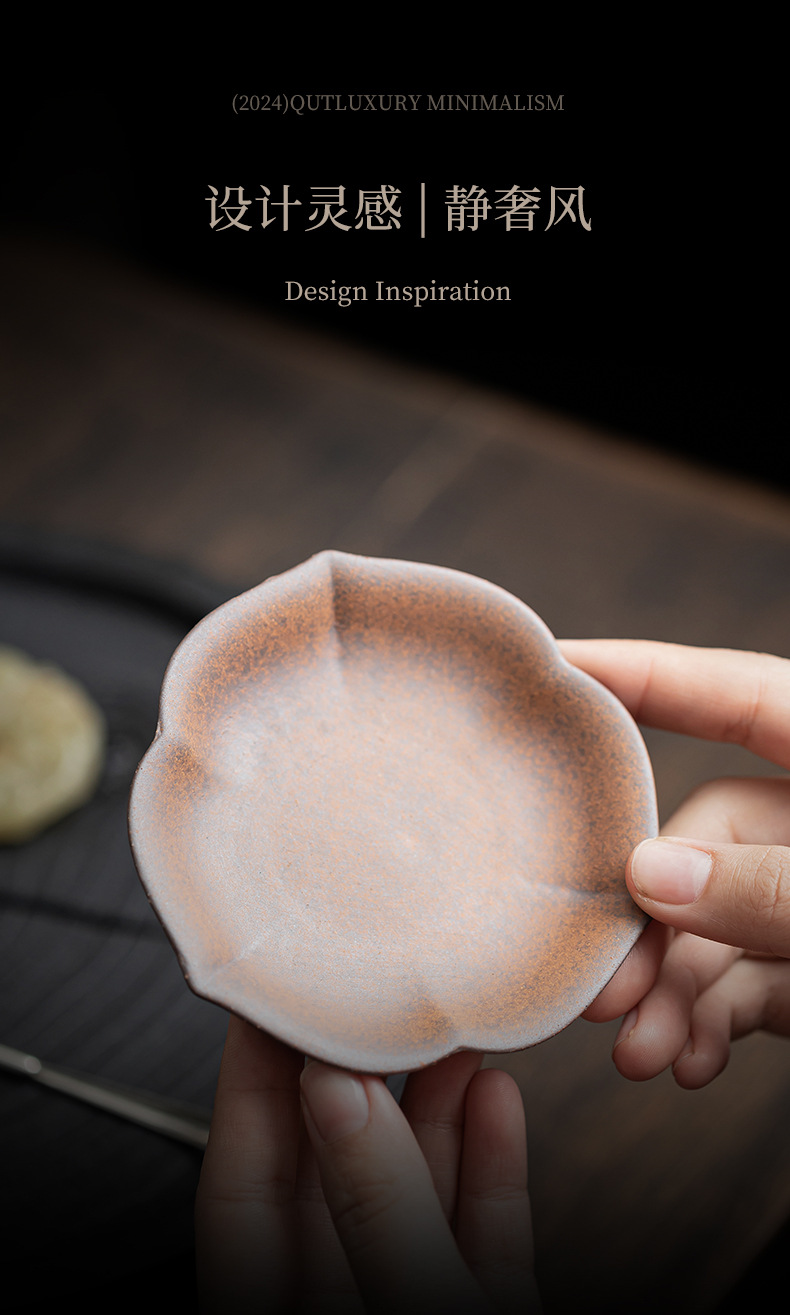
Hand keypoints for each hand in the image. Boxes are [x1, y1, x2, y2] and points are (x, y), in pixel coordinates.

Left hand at [195, 1017, 540, 1313]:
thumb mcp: (411, 1310)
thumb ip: (374, 1206)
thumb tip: (338, 1090)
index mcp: (274, 1312)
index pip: (242, 1182)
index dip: (252, 1079)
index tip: (273, 998)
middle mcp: (338, 1303)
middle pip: (332, 1168)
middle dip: (359, 1074)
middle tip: (372, 992)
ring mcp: (414, 1304)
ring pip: (414, 1188)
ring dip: (436, 1102)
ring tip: (449, 1029)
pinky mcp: (485, 1312)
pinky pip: (479, 1229)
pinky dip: (489, 1161)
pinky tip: (496, 1096)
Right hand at [560, 639, 789, 1089]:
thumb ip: (772, 885)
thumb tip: (650, 875)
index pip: (720, 691)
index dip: (632, 673)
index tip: (546, 668)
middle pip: (694, 842)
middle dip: (641, 918)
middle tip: (594, 980)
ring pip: (710, 926)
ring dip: (667, 990)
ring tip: (641, 1049)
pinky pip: (745, 982)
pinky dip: (710, 1019)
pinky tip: (687, 1058)